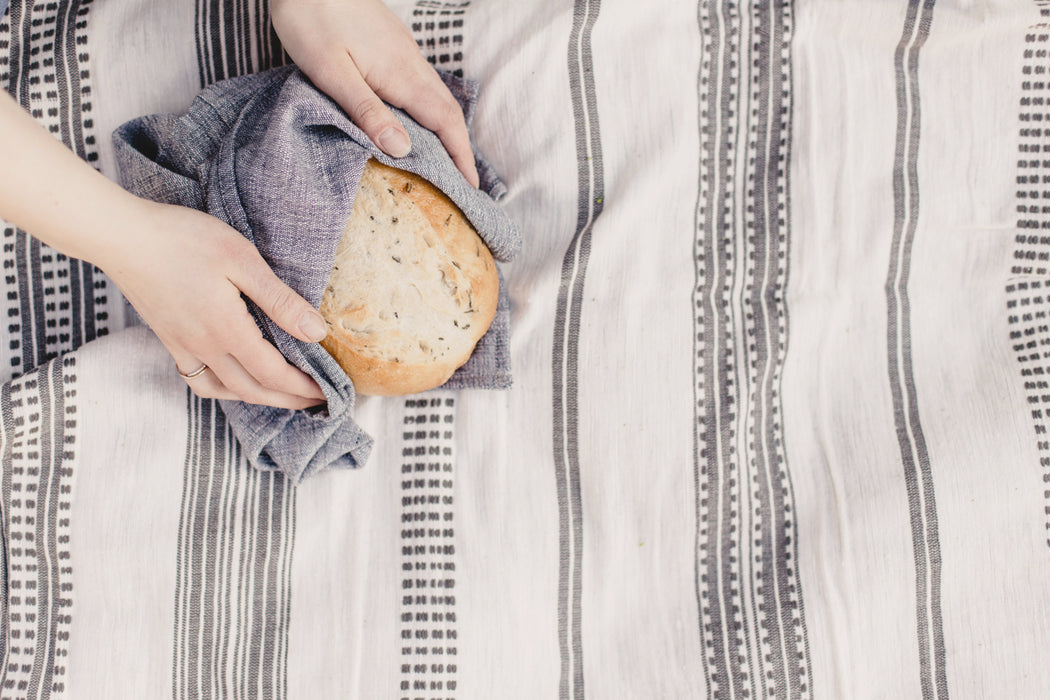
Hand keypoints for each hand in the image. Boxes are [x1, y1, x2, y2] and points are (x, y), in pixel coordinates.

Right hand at [100, 201, 327, 409]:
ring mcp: (183, 346)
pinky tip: (236, 380)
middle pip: (254, 390)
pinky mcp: (168, 339)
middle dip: (290, 400)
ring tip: (284, 396)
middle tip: (317, 403)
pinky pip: (200, 380)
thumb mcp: (242, 261)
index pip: (275, 374)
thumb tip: (316, 333)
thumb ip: (280, 301)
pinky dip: (225, 389)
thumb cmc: (183, 239)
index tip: (329, 392)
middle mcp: (205, 347)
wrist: (121, 237)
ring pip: (226, 390)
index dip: (304, 387)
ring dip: (260, 398)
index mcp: (227, 330)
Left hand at [271, 0, 479, 187]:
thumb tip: (402, 149)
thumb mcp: (332, 72)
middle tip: (462, 182)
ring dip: (445, 129)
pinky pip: (421, 83)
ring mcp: (403, 50)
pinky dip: (428, 109)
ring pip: (436, 95)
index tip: (470, 186)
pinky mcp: (391, 43)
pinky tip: (414, 121)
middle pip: (448, 110)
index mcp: (401, 73)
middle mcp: (410, 62)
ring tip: (444, 159)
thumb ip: (367, 111)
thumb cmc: (310, 17)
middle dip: (459, 147)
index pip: (445, 123)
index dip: (461, 156)